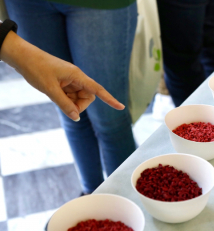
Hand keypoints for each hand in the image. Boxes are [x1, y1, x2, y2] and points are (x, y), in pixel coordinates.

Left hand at [0, 31, 124, 120]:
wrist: (21, 57)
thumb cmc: (36, 68)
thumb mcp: (49, 89)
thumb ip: (64, 104)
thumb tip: (76, 118)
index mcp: (77, 75)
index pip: (98, 90)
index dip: (109, 100)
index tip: (121, 107)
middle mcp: (77, 77)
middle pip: (88, 97)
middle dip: (79, 105)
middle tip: (65, 107)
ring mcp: (70, 80)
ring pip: (78, 98)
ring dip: (70, 102)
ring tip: (54, 95)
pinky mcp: (64, 82)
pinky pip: (70, 95)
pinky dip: (65, 99)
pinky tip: (54, 93)